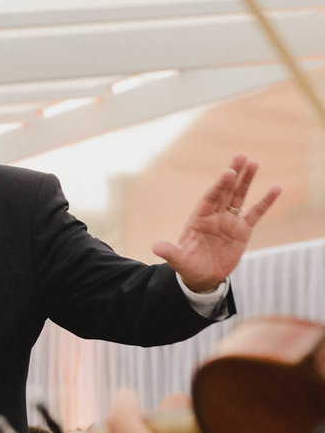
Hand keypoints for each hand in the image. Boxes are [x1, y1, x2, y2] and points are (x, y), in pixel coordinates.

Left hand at [152, 155, 280, 292]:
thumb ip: (170, 252)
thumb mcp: (179, 260)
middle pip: (225, 191)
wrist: (203, 277)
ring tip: (254, 163)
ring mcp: (229, 221)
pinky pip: (256, 213)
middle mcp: (214, 216)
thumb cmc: (188, 266)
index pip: (211, 198)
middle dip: (233, 174)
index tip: (229, 172)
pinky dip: (265, 201)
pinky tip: (276, 188)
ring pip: (239, 197)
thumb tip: (156, 248)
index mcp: (199, 218)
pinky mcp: (242, 231)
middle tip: (242, 156)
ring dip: (247, 181)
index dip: (220, 185)